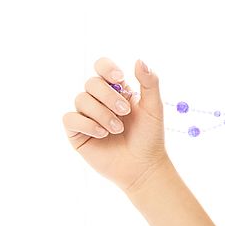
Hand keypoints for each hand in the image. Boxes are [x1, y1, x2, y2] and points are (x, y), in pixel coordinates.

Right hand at [62, 58, 168, 192]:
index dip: (106, 68)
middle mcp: (99, 100)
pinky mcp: (76, 132)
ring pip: (81, 100)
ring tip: (117, 129)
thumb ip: (149, 82)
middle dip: (109, 96)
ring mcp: (86, 115)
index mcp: (117, 90)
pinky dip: (87, 124)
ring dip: (102, 114)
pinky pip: (70, 118)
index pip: (102, 67)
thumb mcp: (154, 107)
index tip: (119, 78)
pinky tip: (102, 134)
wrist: (142, 165)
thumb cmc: (149, 136)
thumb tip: (139, 60)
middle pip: (91, 83)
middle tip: (125, 112)